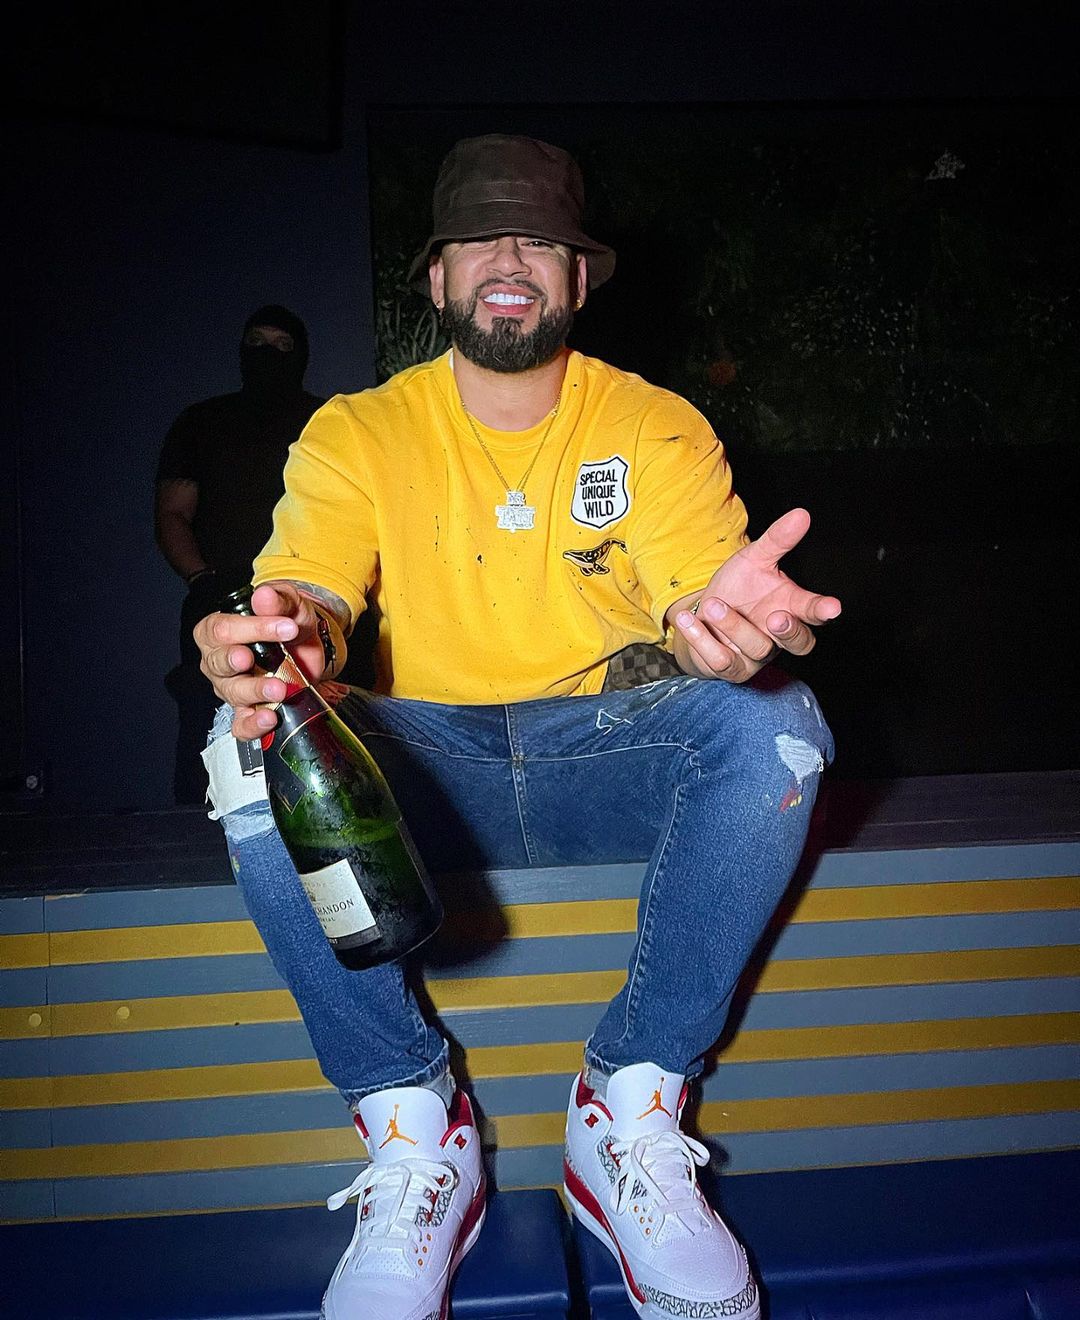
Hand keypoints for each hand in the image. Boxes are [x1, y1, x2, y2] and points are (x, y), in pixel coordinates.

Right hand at [194, 582, 327, 738]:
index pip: (222, 629)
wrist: (308, 648)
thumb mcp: (290, 604)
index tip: (286, 626)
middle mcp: (218, 661)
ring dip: (254, 691)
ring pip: (232, 693)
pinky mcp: (248, 710)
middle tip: (253, 659)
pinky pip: (242, 725)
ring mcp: (231, 688)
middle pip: (219, 662)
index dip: (252, 628)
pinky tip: (269, 718)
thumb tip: (264, 595)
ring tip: (278, 689)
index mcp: (218, 630)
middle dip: (237, 659)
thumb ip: (279, 599)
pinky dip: (253, 725)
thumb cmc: (288, 622)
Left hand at [671, 508, 840, 682]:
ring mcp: (757, 656)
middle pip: (800, 644)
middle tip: (775, 618)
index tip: (833, 607)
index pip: (814, 611)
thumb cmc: (739, 586)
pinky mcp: (731, 669)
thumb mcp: (754, 559)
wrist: (703, 613)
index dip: (824, 610)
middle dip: (790, 632)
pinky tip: (688, 619)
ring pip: (756, 648)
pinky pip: (721, 661)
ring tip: (713, 605)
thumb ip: (778, 540)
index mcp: (791, 607)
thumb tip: (801, 514)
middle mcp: (778, 636)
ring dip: (733, 626)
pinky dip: (702, 639)